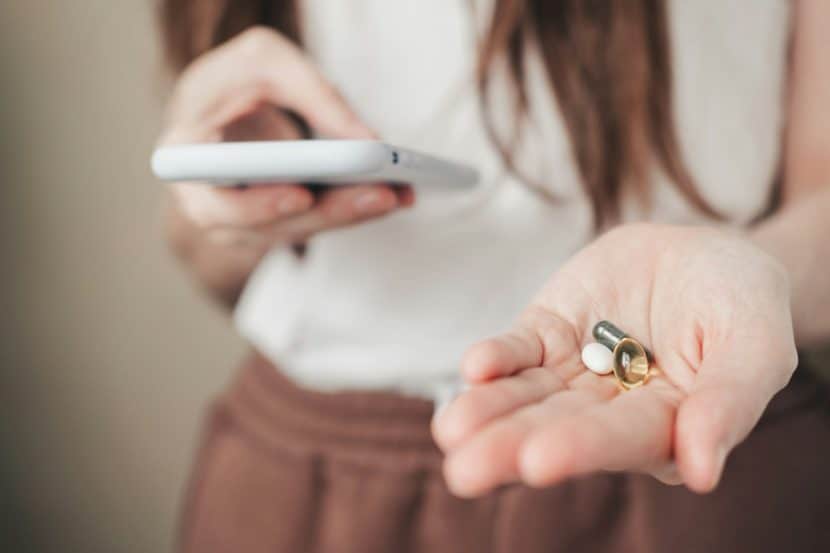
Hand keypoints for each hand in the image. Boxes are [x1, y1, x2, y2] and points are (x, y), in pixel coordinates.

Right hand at [160, 27, 411, 251]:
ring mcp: (242, 221)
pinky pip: (313, 222)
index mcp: (186, 156)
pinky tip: (395, 194)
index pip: (213, 198)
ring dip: (351, 214)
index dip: (256, 204)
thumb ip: (312, 92)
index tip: (302, 194)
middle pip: (269, 225)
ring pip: (298, 230)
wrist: (228, 103)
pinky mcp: (275, 223)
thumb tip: (369, 141)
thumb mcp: (265, 60)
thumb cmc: (236, 78)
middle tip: (381, 195)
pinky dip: (352, 209)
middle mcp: (208, 201)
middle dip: (329, 210)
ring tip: (400, 192)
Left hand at [433, 223, 796, 495]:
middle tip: (466, 469)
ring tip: (451, 430)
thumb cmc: (740, 304)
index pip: (619, 439)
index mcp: (663, 425)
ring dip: (488, 411)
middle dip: (510, 447)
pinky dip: (497, 358)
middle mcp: (608, 410)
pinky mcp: (547, 334)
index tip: (538, 461)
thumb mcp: (754, 344)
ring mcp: (572, 373)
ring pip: (525, 397)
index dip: (581, 448)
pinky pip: (518, 350)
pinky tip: (475, 368)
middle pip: (556, 428)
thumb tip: (702, 473)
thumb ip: (729, 403)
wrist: (704, 254)